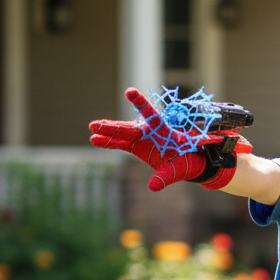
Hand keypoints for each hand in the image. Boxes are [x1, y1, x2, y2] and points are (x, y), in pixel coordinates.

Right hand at [89, 88, 204, 180]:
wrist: (188, 162)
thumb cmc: (187, 161)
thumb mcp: (179, 170)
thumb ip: (166, 176)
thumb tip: (152, 188)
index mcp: (163, 130)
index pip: (150, 114)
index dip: (140, 103)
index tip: (130, 91)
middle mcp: (149, 131)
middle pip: (129, 128)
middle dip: (112, 127)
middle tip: (95, 125)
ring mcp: (141, 138)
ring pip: (122, 134)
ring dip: (107, 132)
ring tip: (92, 129)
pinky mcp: (136, 146)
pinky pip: (120, 144)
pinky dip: (108, 143)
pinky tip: (94, 140)